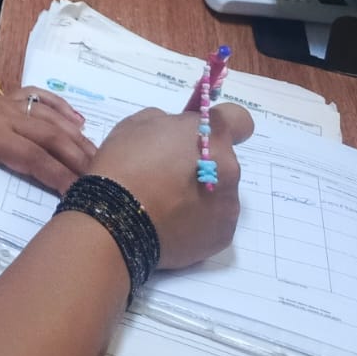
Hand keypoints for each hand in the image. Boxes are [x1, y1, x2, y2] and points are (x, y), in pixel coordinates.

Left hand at [0, 85, 96, 214]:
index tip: (85, 198)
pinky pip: (36, 96)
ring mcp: (0, 102)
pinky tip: (79, 121)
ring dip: (76, 135)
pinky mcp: (0, 100)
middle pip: (49, 134)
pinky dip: (60, 106)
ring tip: (101, 158)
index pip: (34, 159)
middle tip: (106, 180)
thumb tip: (14, 210)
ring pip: (48, 115)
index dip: (61, 178)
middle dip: (79, 157)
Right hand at [91, 103, 253, 269]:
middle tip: (169, 175)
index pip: (240, 120)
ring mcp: (229, 205)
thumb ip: (170, 123)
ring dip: (202, 193)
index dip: (223, 124)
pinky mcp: (223, 236)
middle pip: (224, 160)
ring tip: (167, 205)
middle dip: (203, 164)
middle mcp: (229, 168)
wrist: (117, 219)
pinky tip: (172, 223)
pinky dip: (198, 221)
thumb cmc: (125, 164)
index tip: (203, 135)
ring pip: (220, 192)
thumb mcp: (139, 124)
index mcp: (211, 135)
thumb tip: (180, 135)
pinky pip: (215, 221)